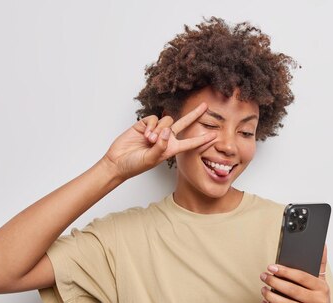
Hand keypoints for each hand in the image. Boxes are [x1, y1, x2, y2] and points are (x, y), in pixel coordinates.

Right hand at [102, 102, 216, 180]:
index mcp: (171, 149)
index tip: (214, 136)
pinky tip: (145, 134)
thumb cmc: (135, 165)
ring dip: (160, 129)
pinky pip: (154, 118)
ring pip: (167, 121)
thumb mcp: (151, 159)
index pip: (190, 143)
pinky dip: (151, 125)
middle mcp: (166, 138)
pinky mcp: (145, 124)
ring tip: (150, 140)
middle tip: (205, 106)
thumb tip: (168, 131)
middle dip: (194, 114)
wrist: (118, 161)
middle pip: (184, 123)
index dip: (202, 140)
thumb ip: (161, 146)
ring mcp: (156, 130)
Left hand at [260, 245, 330, 302]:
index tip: (271, 267)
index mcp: (323, 288)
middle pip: (292, 290)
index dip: (285, 271)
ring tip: (263, 289)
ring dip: (271, 296)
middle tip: (263, 276)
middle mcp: (320, 302)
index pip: (302, 277)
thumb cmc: (317, 299)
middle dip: (274, 282)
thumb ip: (320, 264)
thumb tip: (322, 245)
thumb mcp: (321, 282)